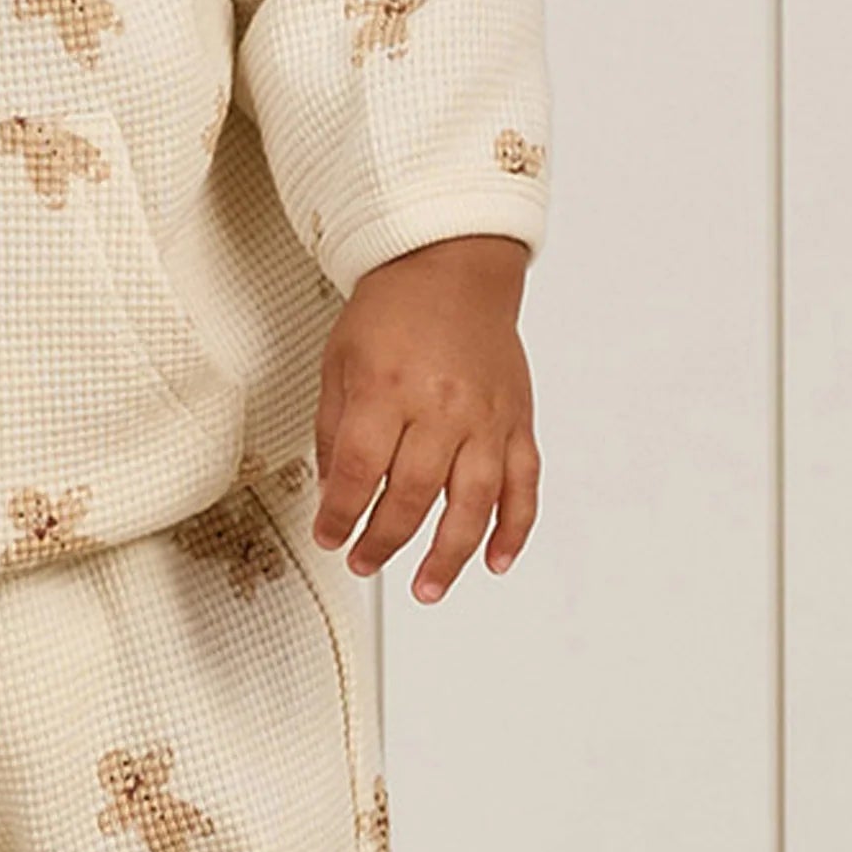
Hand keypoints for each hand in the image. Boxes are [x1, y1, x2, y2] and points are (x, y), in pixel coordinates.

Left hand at [309, 235, 539, 604]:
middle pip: (411, 495)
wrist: (452, 263)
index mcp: (385, 389)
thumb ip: (334, 426)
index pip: (357, 471)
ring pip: (471, 503)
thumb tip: (332, 489)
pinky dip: (514, 528)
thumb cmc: (392, 308)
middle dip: (383, 541)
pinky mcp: (517, 420)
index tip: (329, 536)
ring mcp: (485, 417)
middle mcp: (439, 407)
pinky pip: (522, 485)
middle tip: (364, 562)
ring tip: (426, 588)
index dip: (339, 514)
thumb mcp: (339, 357)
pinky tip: (496, 560)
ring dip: (449, 556)